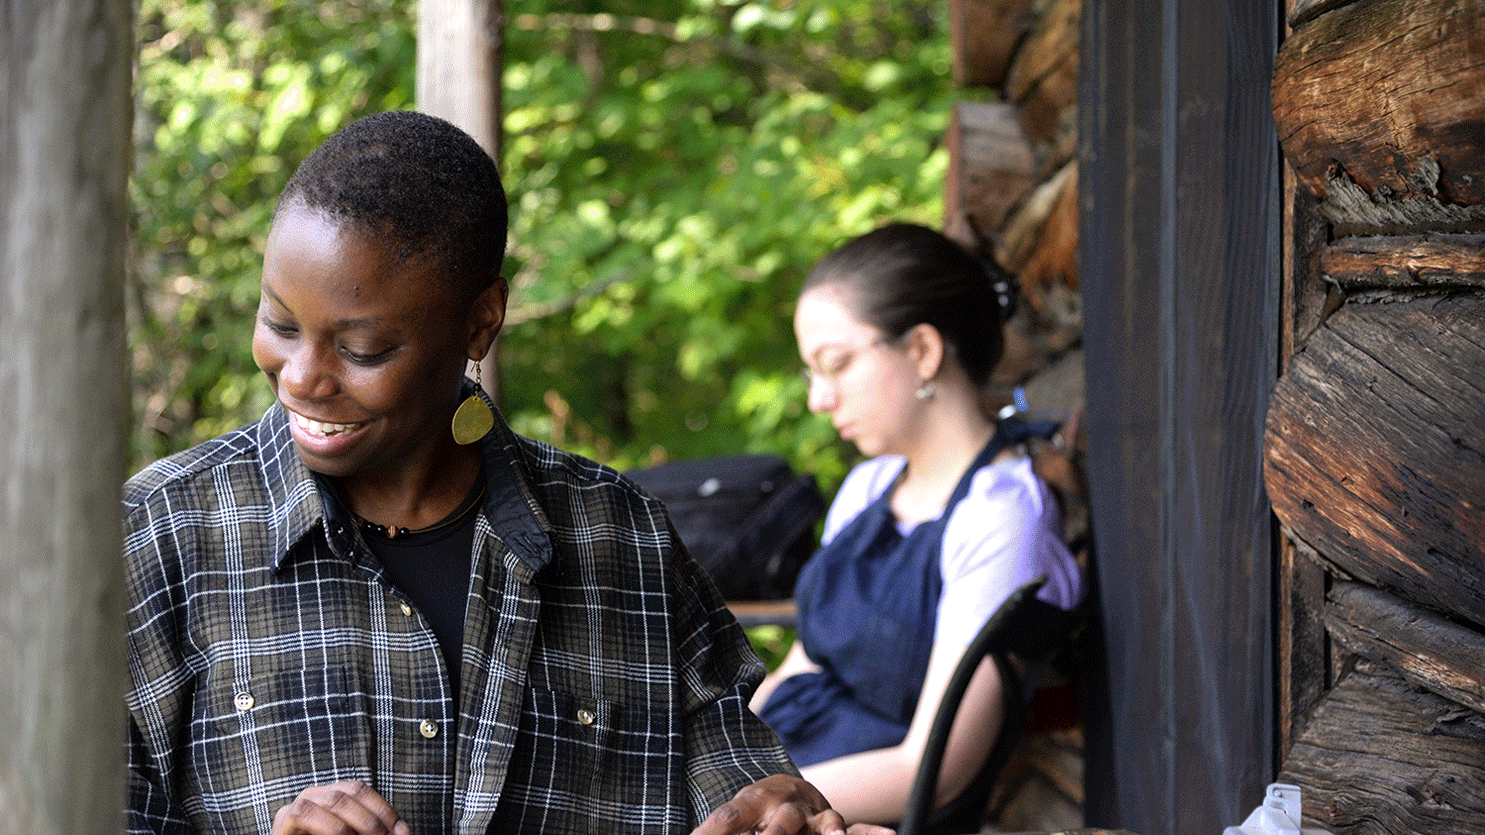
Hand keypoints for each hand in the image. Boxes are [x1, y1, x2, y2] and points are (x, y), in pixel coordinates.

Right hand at [271, 780, 410, 834]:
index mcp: (332, 797)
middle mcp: (315, 795)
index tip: (403, 833)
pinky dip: (331, 829)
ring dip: (357, 823)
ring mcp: (297, 805)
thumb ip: (370, 831)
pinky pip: (306, 813)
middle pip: (351, 792)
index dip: (385, 810)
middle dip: (374, 820)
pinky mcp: (283, 820)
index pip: (362, 790)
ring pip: (334, 800)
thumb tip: (403, 833)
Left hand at [691, 774, 895, 834]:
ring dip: (827, 832)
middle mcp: (785, 806)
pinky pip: (856, 831)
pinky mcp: (834, 826)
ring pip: (822, 824)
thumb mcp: (735, 814)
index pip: (729, 816)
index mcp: (753, 800)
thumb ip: (719, 829)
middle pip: (781, 821)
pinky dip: (872, 834)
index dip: (712, 832)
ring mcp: (814, 816)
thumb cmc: (754, 811)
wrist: (786, 789)